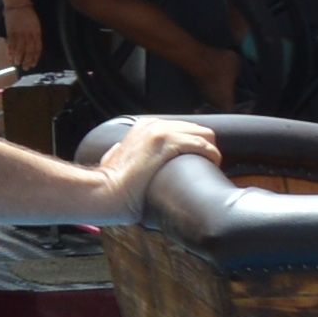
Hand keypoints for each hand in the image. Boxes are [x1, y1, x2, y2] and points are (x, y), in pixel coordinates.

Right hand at [79, 119, 220, 222]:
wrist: (104, 191)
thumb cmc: (110, 183)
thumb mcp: (114, 158)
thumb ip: (119, 152)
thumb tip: (118, 151)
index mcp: (145, 126)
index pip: (184, 129)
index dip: (196, 145)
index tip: (200, 161)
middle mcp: (155, 124)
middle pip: (197, 129)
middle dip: (207, 147)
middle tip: (209, 166)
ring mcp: (161, 132)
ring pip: (204, 134)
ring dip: (212, 151)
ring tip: (212, 168)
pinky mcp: (167, 143)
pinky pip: (201, 144)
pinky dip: (212, 155)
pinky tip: (213, 166)